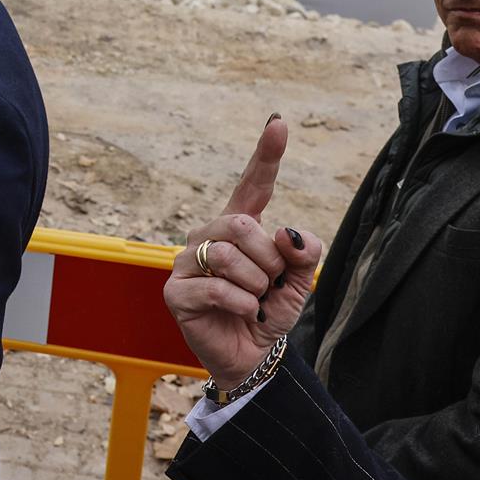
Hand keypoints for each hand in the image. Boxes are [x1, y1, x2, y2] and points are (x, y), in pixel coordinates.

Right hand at [164, 118, 323, 388]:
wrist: (251, 356)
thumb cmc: (268, 312)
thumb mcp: (298, 281)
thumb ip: (303, 252)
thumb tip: (287, 233)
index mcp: (238, 227)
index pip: (252, 185)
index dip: (266, 155)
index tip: (279, 123)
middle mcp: (208, 236)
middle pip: (242, 224)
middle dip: (268, 261)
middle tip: (267, 286)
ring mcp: (188, 262)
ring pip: (231, 258)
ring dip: (256, 287)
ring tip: (251, 302)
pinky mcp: (176, 292)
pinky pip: (219, 289)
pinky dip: (242, 305)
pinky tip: (240, 314)